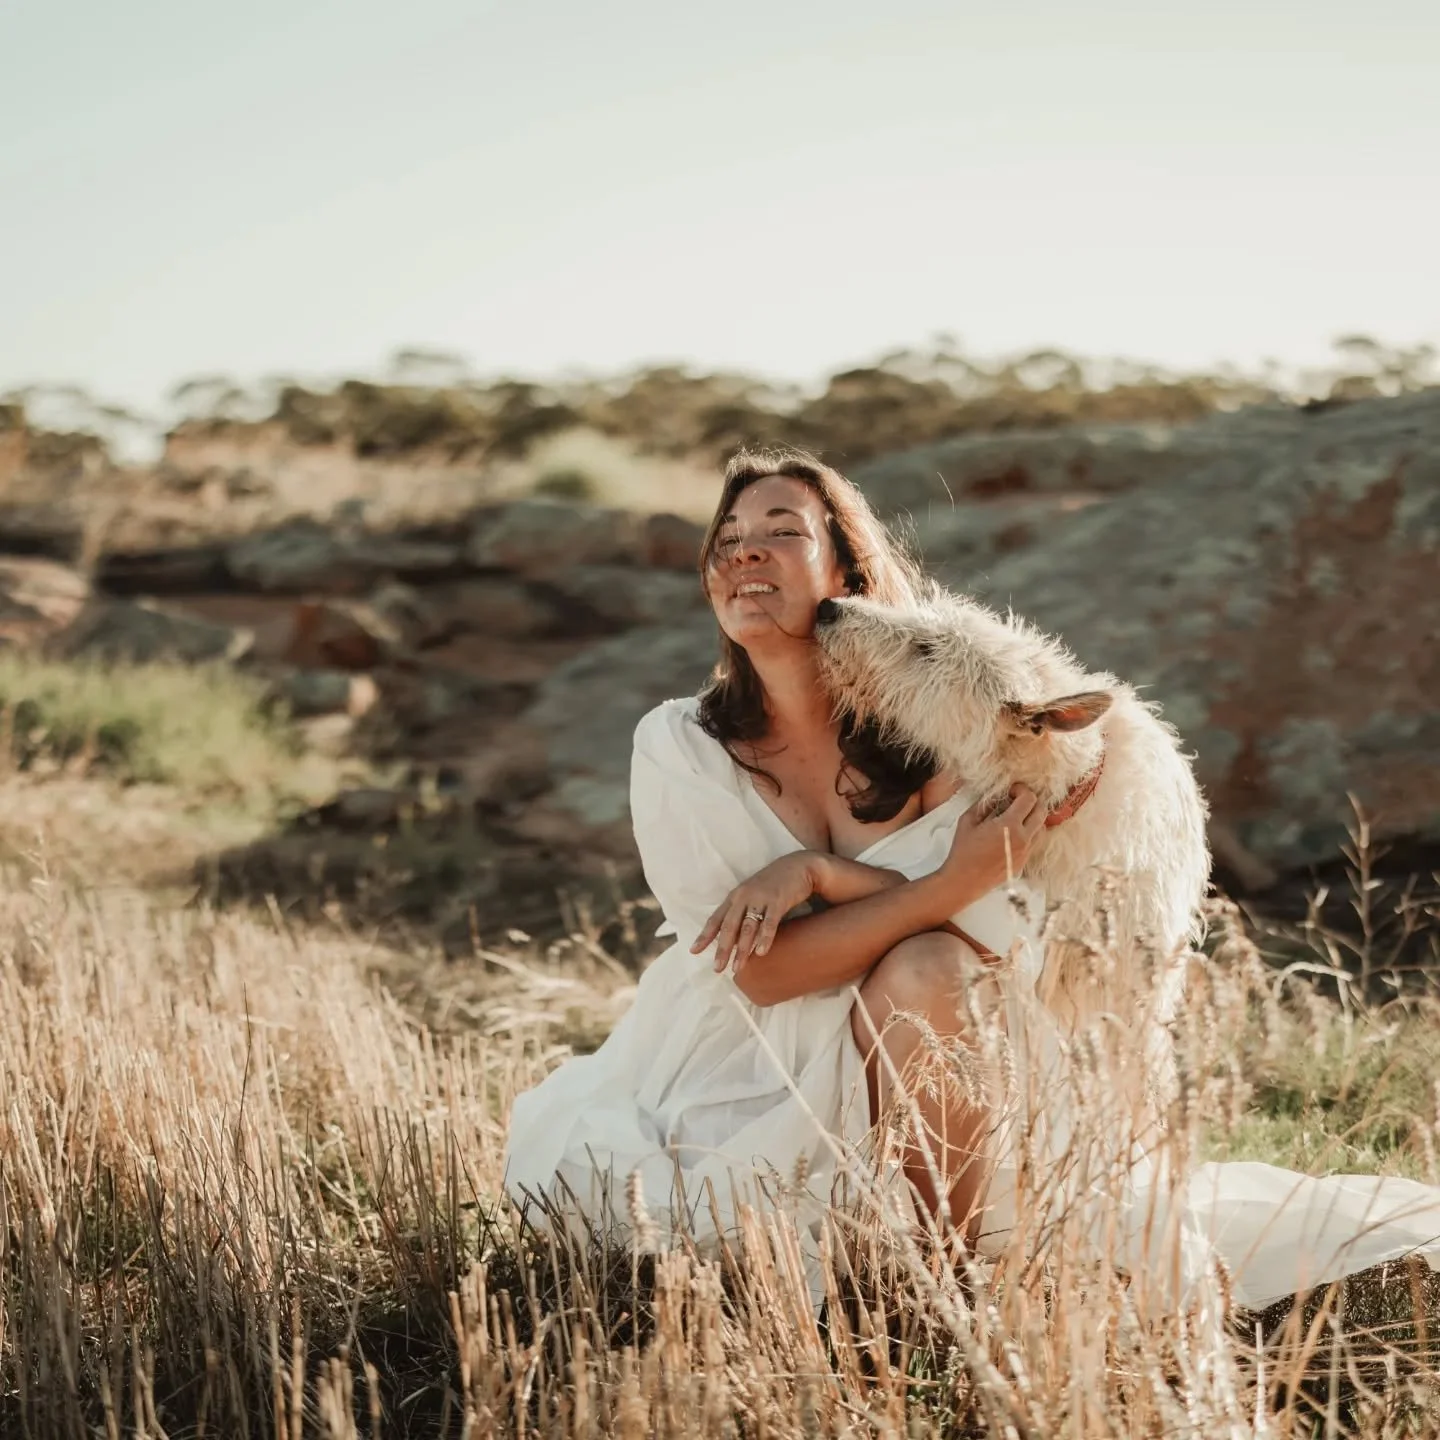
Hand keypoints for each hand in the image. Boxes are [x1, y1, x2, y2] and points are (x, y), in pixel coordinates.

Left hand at [691, 852, 822, 975]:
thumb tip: (732, 940)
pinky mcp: (778, 900)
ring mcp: (761, 898)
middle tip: (717, 968)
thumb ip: (742, 913)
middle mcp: (744, 897)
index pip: (716, 919)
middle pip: (730, 926)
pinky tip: (760, 952)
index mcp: (735, 897)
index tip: (694, 951)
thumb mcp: (752, 895)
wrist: (798, 866)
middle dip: (723, 948)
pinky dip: (764, 937)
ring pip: (748, 927)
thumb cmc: (773, 885)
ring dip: (742, 949)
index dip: (705, 935)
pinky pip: (770, 922)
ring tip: (737, 967)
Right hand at [940, 784, 1046, 900]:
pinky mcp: (1023, 863)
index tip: (1012, 791)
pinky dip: (1029, 834)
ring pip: (1042, 829)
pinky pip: (1034, 843)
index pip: (1029, 799)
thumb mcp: (968, 821)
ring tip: (1018, 818)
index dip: (1022, 790)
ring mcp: (1025, 852)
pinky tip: (1014, 834)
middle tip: (1018, 801)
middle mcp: (1023, 838)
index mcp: (1009, 825)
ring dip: (1034, 819)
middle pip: (1042, 812)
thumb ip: (984, 805)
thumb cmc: (963, 850)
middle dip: (1032, 802)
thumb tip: (996, 798)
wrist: (964, 881)